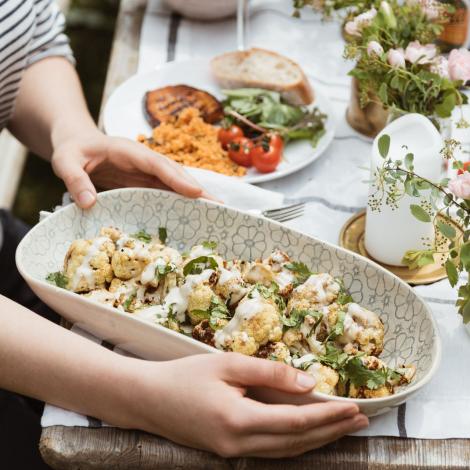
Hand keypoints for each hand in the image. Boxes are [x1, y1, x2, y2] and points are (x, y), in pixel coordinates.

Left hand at [51, 129, 210, 207]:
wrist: (76, 145)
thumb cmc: (72, 150)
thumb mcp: (65, 161)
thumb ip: (74, 179)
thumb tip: (89, 203)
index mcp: (129, 151)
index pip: (156, 163)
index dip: (176, 177)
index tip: (195, 192)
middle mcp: (143, 161)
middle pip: (174, 174)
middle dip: (197, 189)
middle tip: (219, 205)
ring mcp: (146, 173)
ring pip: (175, 184)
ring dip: (194, 198)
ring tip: (215, 212)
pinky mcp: (144, 183)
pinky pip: (165, 192)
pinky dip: (180, 203)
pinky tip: (192, 216)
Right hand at [121, 353, 367, 457]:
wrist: (147, 399)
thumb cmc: (185, 375)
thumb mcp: (227, 364)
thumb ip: (270, 373)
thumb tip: (309, 383)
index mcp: (239, 420)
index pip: (297, 422)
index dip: (328, 416)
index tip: (354, 409)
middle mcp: (239, 444)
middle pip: (297, 442)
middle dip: (331, 432)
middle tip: (360, 420)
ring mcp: (232, 453)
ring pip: (286, 451)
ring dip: (316, 439)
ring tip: (341, 428)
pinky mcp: (227, 451)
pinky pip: (271, 450)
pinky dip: (295, 442)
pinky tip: (306, 433)